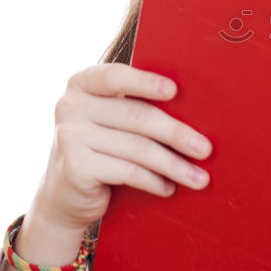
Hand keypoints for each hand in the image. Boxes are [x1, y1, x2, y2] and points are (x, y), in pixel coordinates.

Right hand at [33, 62, 213, 232]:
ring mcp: (69, 136)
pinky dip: (154, 181)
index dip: (145, 82)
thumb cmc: (103, 148)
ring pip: (137, 148)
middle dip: (176, 134)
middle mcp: (70, 106)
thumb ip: (135, 105)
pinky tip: (169, 188)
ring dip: (173, 165)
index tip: (174, 91)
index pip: (115, 76)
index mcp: (82, 83)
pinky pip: (127, 172)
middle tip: (205, 149)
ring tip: (199, 178)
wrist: (65, 194)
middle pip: (136, 116)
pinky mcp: (75, 167)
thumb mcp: (111, 120)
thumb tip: (196, 109)